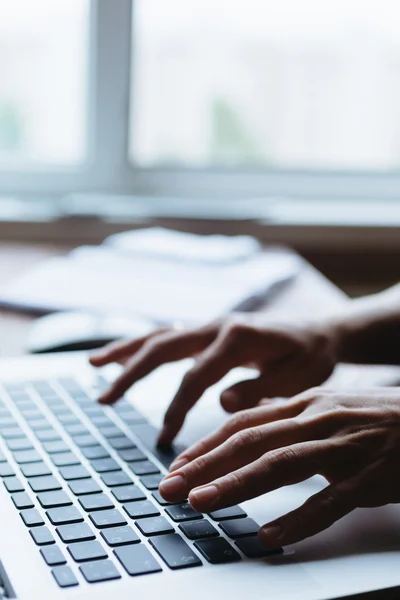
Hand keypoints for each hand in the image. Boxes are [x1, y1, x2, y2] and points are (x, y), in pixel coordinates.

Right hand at [90, 315, 336, 443]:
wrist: (320, 332)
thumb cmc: (311, 357)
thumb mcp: (298, 377)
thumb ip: (260, 389)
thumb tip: (221, 401)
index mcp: (238, 337)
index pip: (196, 376)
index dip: (177, 409)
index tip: (165, 439)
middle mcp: (217, 325)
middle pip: (164, 347)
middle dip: (131, 373)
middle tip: (104, 399)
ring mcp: (210, 325)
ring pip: (159, 335)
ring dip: (125, 351)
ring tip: (93, 366)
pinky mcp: (207, 331)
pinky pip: (168, 336)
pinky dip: (141, 345)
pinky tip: (121, 355)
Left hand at [159, 388, 399, 546]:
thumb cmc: (372, 418)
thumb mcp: (324, 408)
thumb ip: (283, 416)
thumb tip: (238, 423)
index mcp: (303, 405)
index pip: (243, 423)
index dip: (205, 445)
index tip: (176, 466)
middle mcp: (317, 420)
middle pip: (251, 442)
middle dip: (204, 465)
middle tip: (169, 489)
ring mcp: (343, 447)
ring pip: (281, 465)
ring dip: (236, 485)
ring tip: (200, 504)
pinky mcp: (370, 476)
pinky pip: (330, 501)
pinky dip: (298, 519)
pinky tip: (269, 535)